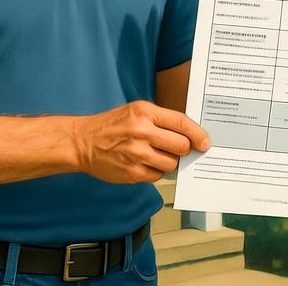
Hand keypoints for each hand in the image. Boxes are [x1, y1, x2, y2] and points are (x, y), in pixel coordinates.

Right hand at [74, 100, 209, 183]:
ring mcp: (136, 154)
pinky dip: (156, 171)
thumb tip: (190, 136)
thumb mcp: (136, 111)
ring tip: (156, 155)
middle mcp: (141, 132)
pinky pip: (157, 176)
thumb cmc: (112, 125)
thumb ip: (162, 120)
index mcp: (144, 113)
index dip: (198, 134)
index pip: (181, 123)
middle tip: (177, 148)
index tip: (205, 143)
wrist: (82, 142)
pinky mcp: (131, 173)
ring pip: (171, 163)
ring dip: (169, 161)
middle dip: (183, 149)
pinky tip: (145, 163)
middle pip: (181, 145)